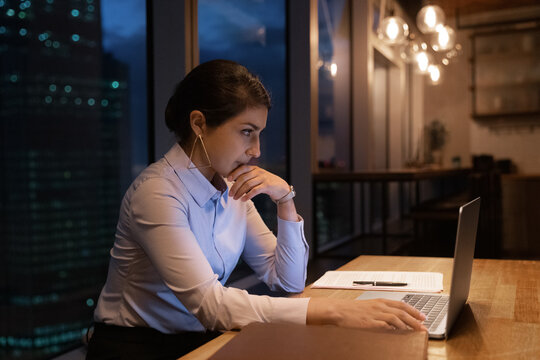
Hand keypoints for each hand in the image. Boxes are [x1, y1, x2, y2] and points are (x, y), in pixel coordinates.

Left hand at [227, 165, 289, 201]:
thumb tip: (233, 181)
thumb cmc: (267, 183)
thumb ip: (248, 177)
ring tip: (235, 198)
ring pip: (248, 185)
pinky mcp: (267, 186)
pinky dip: (248, 195)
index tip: (228, 179)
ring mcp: (263, 178)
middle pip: (243, 178)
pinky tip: (243, 199)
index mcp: (255, 168)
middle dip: (235, 186)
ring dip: (239, 192)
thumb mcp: (258, 177)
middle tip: (230, 194)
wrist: (281, 188)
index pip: (242, 168)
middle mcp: (259, 172)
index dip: (234, 173)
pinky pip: (255, 191)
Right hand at [307, 298, 426, 331]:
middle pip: (402, 312)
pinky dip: (394, 329)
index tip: (423, 317)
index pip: (402, 304)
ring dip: (408, 325)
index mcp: (380, 301)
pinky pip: (386, 325)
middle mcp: (380, 306)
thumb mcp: (369, 306)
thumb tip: (395, 318)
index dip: (414, 311)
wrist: (339, 310)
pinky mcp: (370, 322)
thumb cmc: (353, 310)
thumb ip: (382, 310)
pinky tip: (400, 332)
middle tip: (423, 326)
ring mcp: (375, 314)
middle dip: (415, 319)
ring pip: (397, 318)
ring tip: (415, 331)